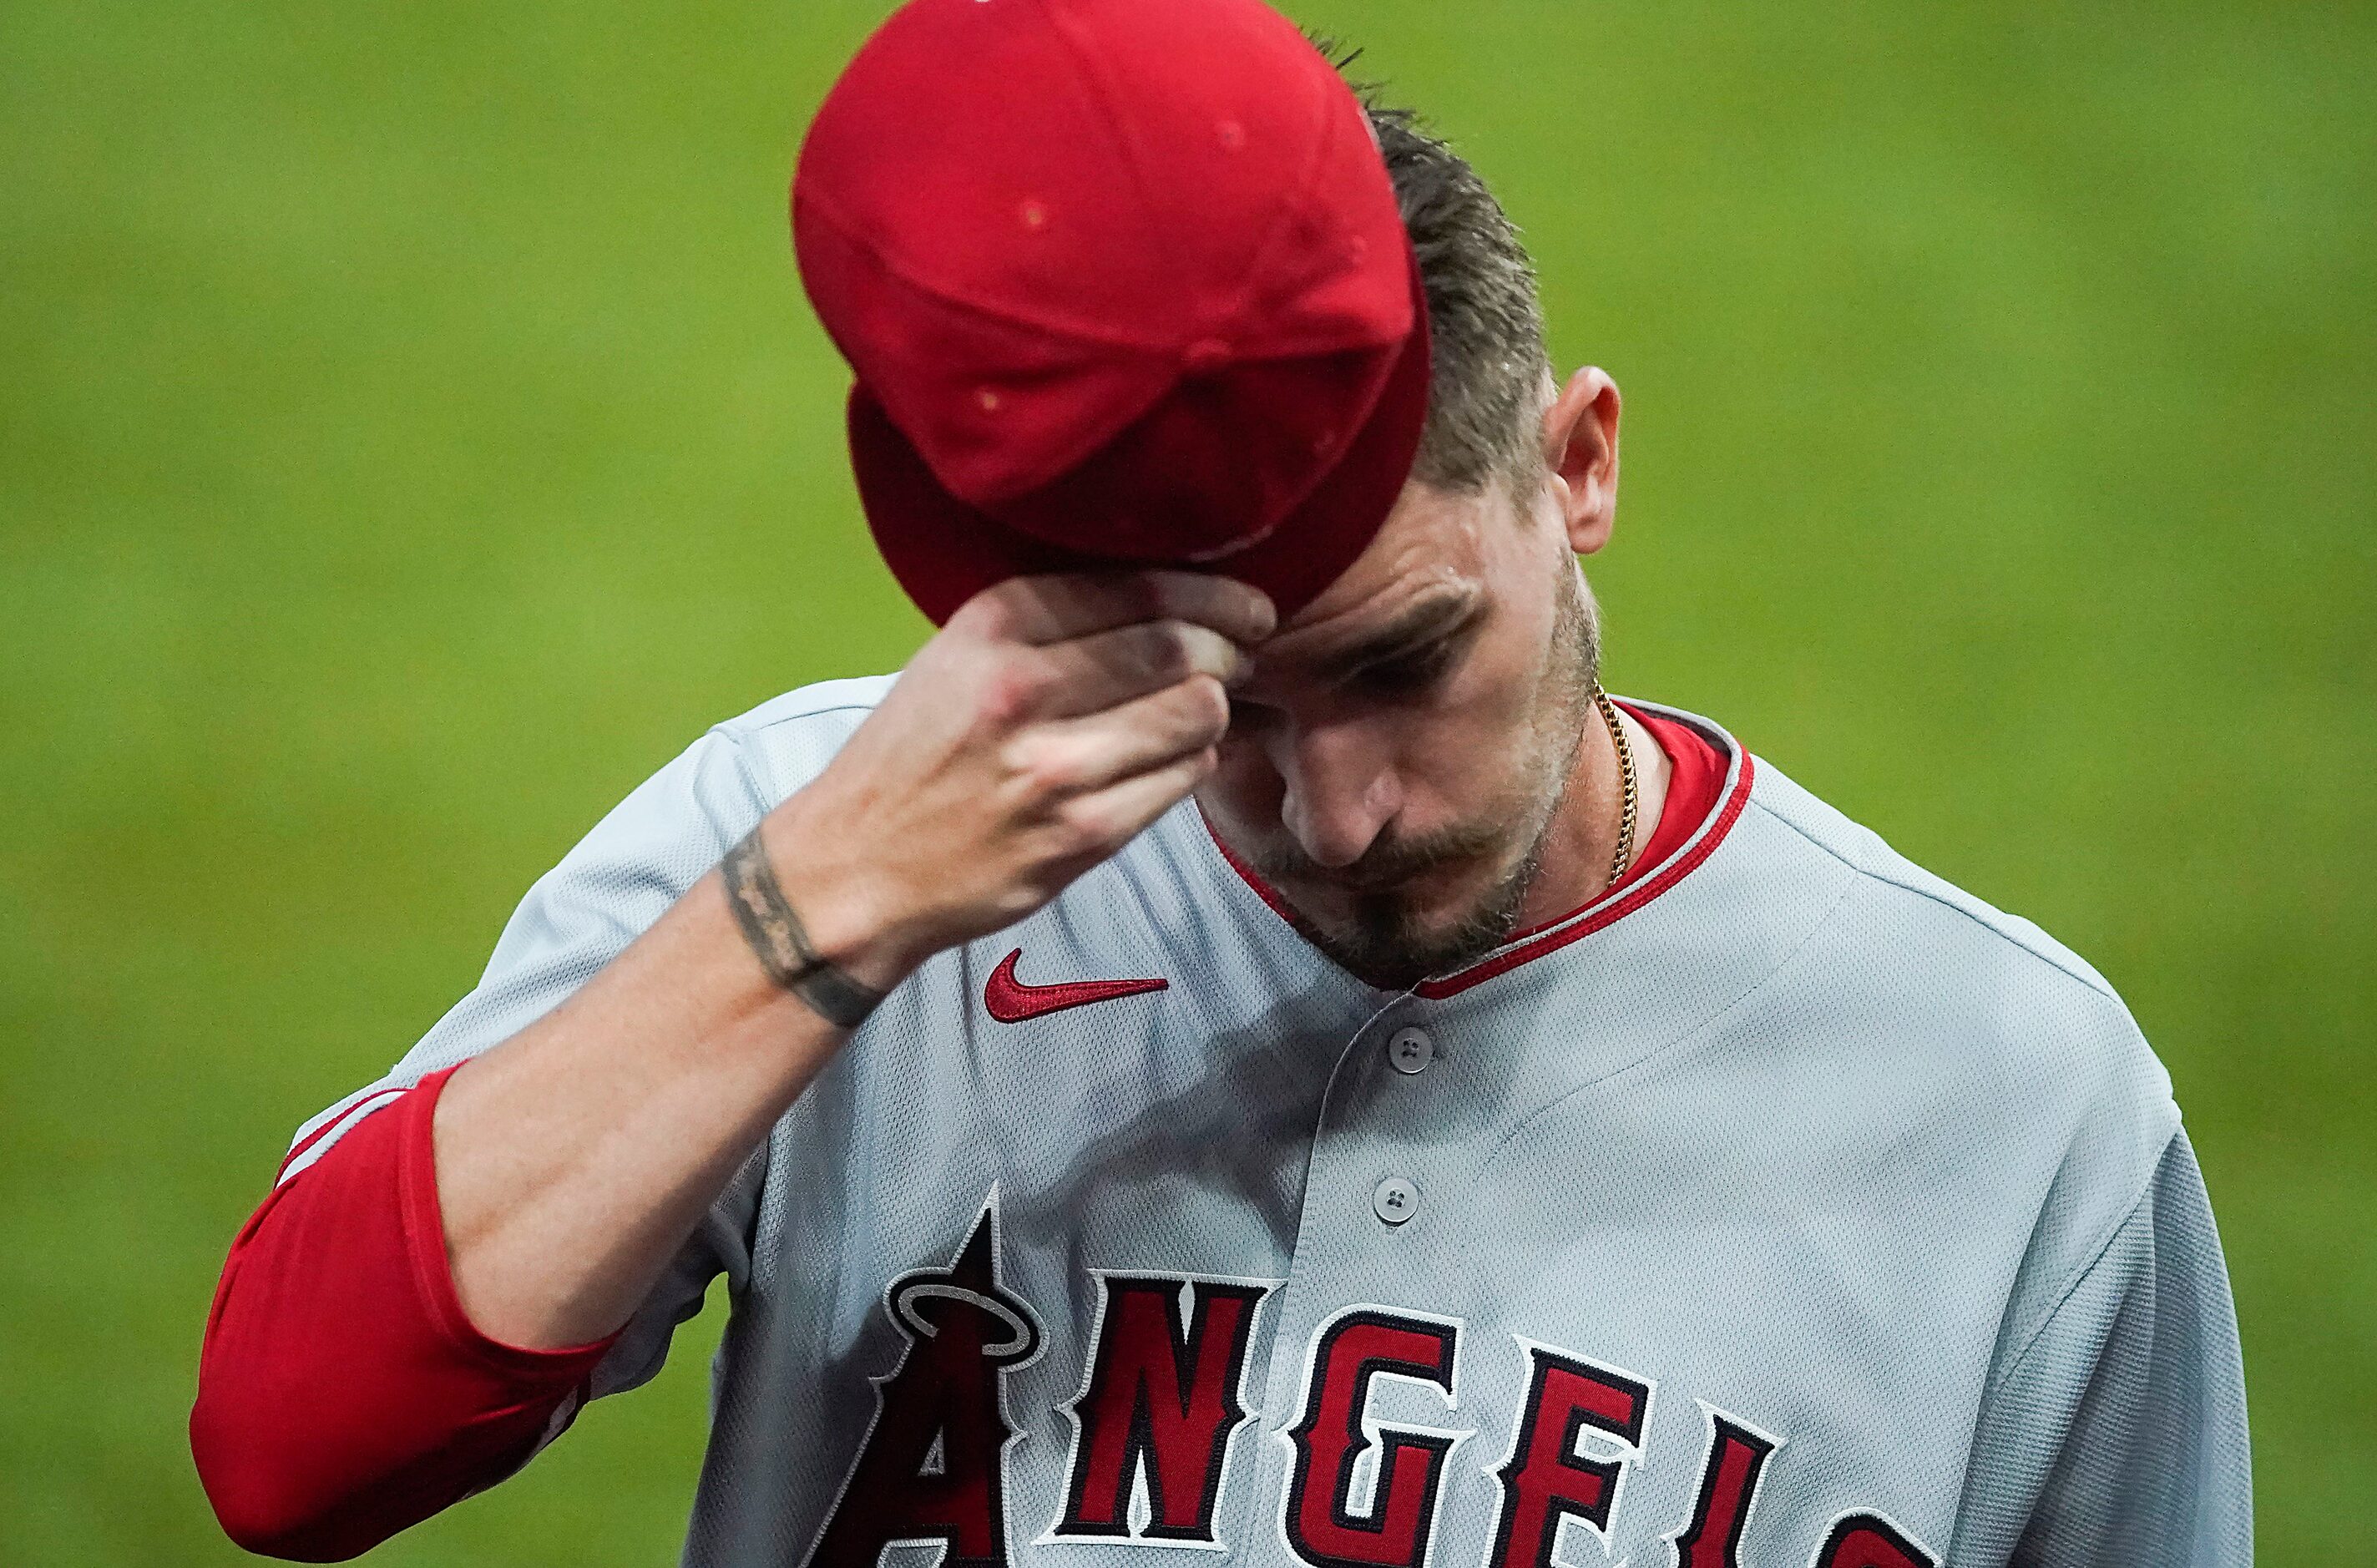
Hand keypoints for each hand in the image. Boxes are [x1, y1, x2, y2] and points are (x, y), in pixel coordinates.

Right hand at [760, 572, 1274, 989]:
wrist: (858, 868)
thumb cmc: (913, 757)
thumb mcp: (954, 660)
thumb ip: (1045, 623)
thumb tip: (1168, 596)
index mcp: (991, 630)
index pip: (1138, 590)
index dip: (1212, 593)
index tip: (1245, 603)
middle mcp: (1022, 690)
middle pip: (1180, 648)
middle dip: (1228, 648)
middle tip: (1240, 653)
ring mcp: (1056, 768)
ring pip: (1195, 715)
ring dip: (1215, 708)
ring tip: (1203, 708)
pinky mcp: (1083, 835)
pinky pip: (1182, 780)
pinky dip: (1192, 763)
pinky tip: (1171, 760)